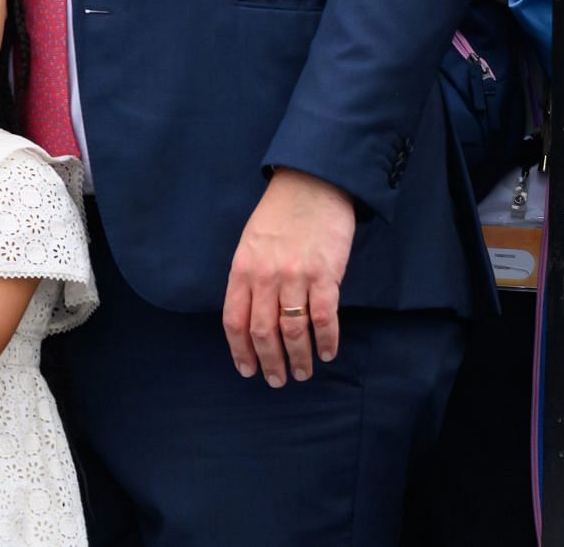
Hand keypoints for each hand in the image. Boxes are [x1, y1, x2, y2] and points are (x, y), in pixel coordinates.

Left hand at [222, 169, 355, 386]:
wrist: (312, 183)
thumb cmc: (279, 214)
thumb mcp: (250, 242)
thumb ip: (249, 278)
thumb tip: (250, 317)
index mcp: (243, 268)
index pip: (234, 321)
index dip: (240, 351)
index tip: (247, 370)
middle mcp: (266, 276)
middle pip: (263, 332)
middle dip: (269, 363)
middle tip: (277, 380)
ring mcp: (296, 276)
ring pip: (293, 330)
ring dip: (299, 358)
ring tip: (303, 372)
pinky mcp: (326, 274)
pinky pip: (325, 317)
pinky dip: (327, 340)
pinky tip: (328, 352)